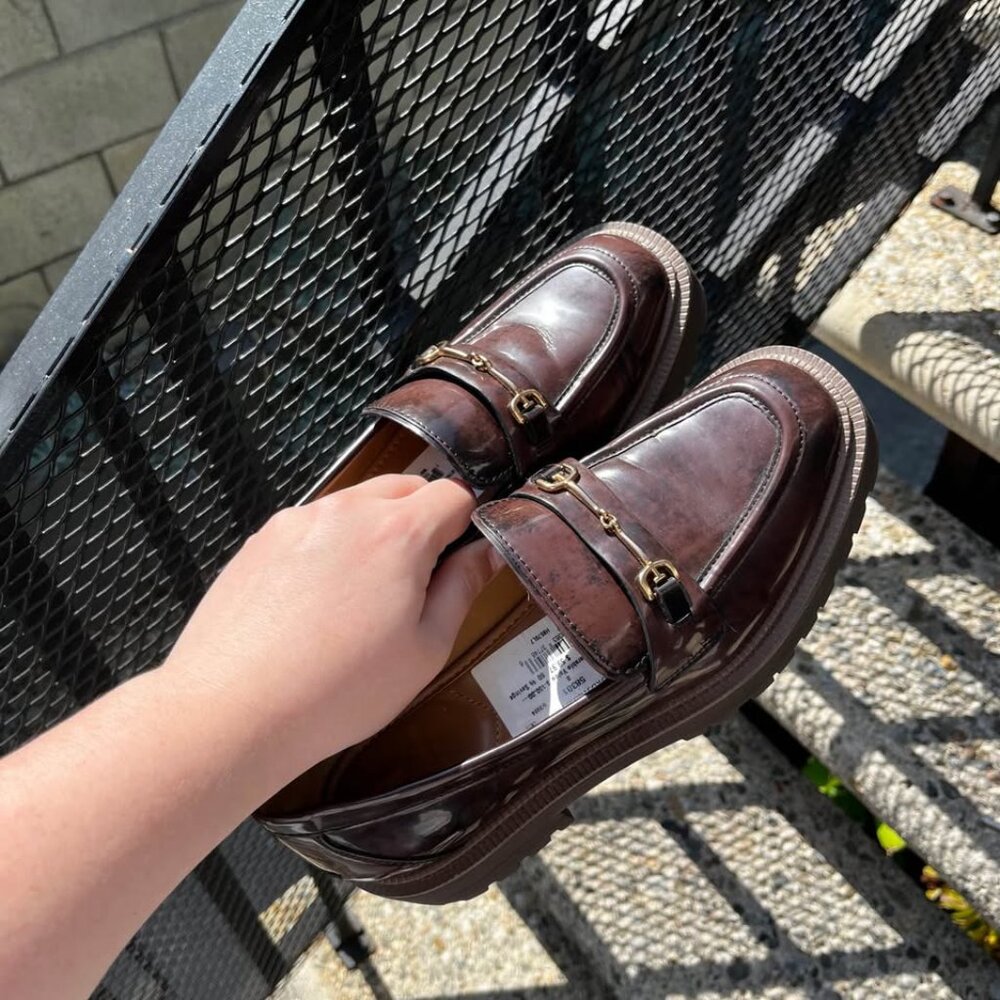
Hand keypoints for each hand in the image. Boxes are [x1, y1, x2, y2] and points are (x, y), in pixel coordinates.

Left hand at [164, 475, 499, 769]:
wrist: (233, 709)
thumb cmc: (336, 691)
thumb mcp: (424, 649)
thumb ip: (462, 588)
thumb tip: (486, 553)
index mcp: (397, 533)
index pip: (454, 494)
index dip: (467, 522)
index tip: (461, 556)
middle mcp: (346, 511)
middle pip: (406, 488)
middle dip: (423, 521)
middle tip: (416, 581)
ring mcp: (298, 520)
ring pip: (356, 504)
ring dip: (374, 532)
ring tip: (361, 598)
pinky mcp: (262, 539)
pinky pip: (314, 525)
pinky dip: (330, 547)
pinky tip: (317, 602)